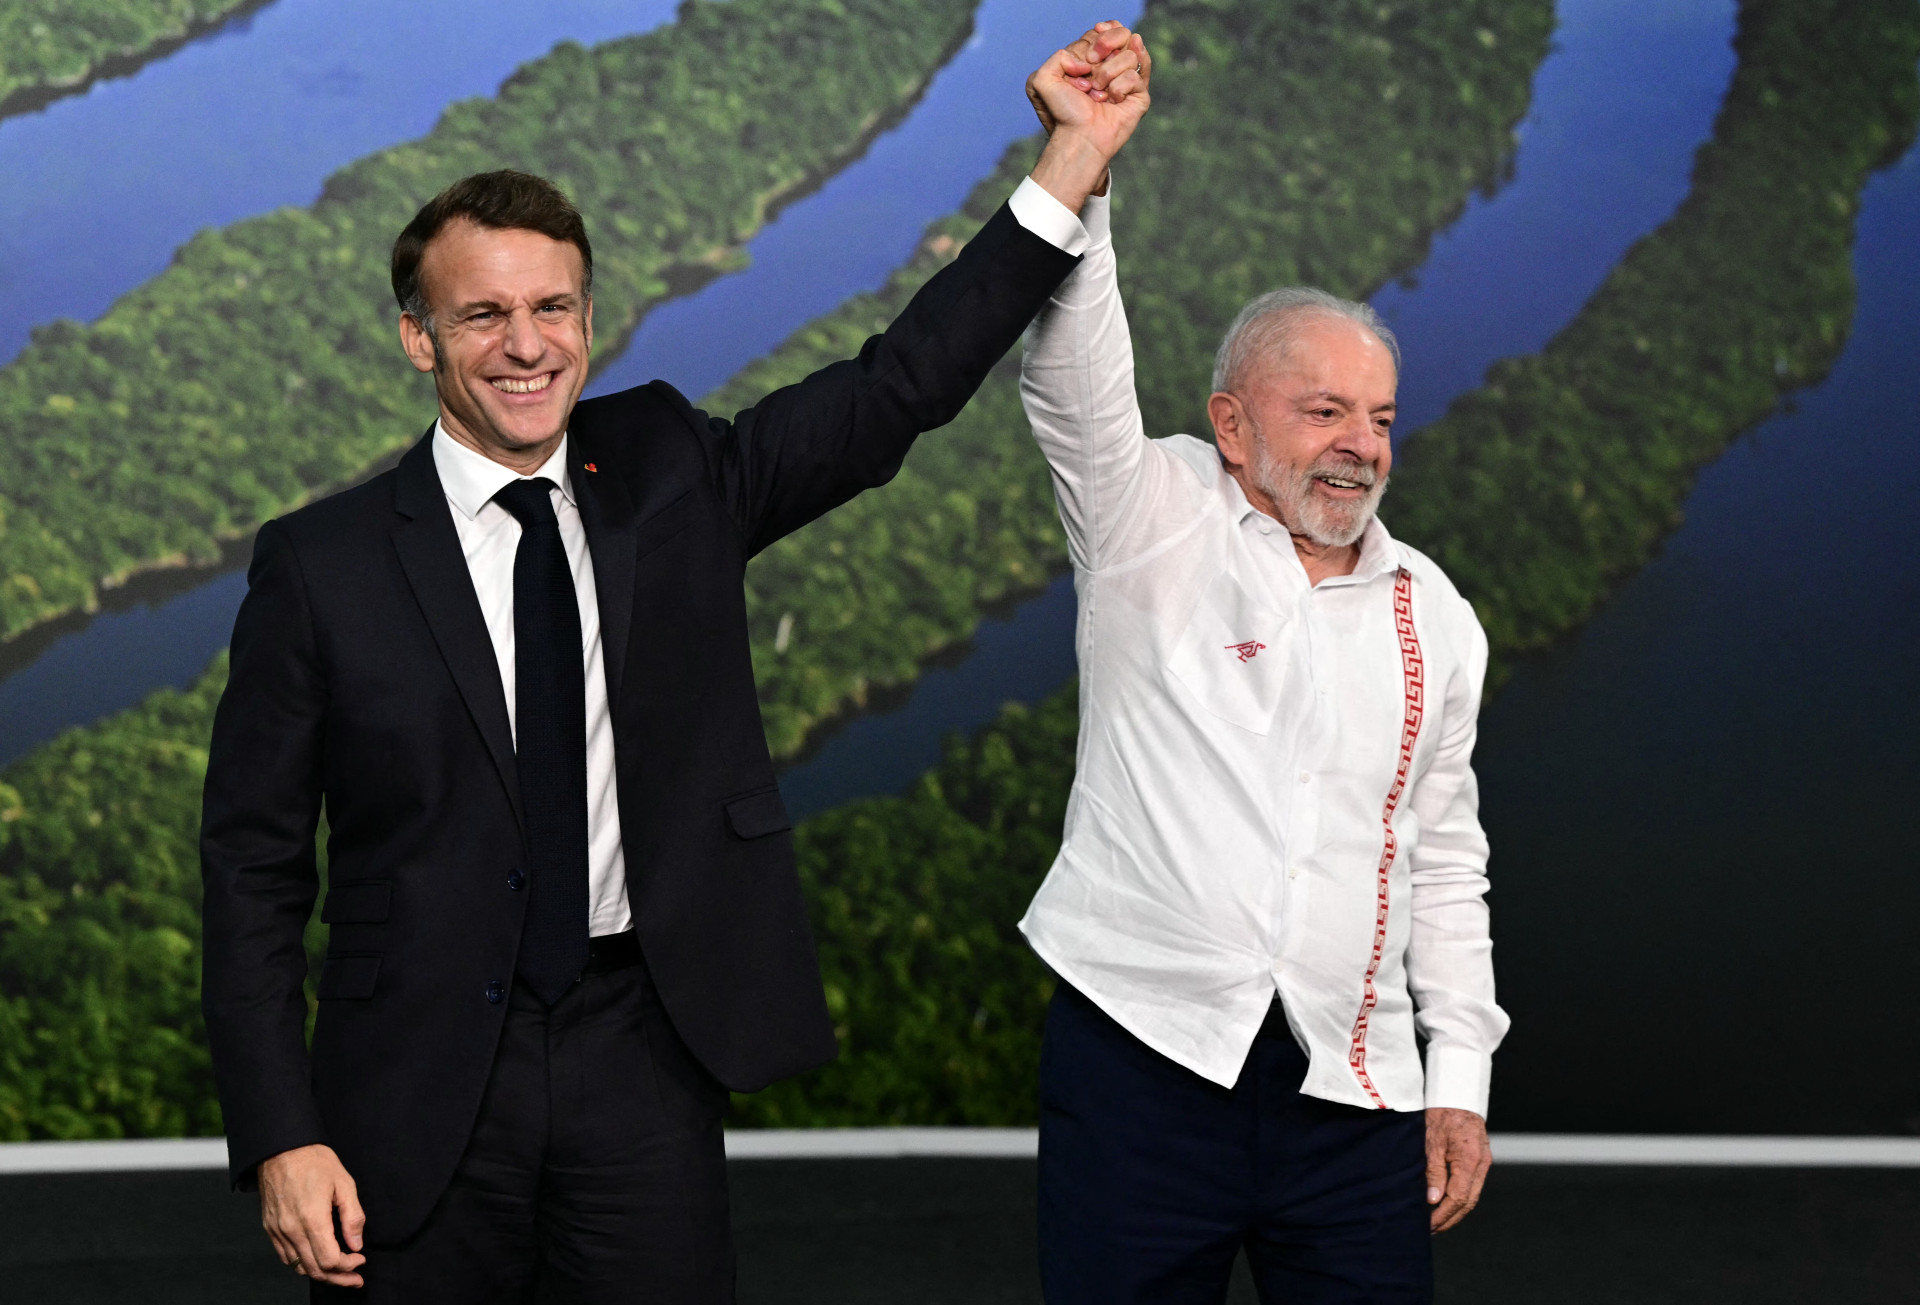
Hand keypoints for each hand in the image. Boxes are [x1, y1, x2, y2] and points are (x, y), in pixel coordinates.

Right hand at [259, 1143, 367, 1286]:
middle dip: (338, 1278)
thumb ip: (353, 1216)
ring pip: (299, 1266)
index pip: (329, 1260)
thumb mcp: (344, 1183)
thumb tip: (356, 1244)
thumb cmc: (314, 1161)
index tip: (360, 1259)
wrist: (281, 1148)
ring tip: (339, 1273)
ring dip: (320, 1274)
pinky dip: (302, 1264)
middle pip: (314, 1269)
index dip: (348, 1266)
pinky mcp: (270, 1227)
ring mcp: (277, 1230)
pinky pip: (285, 1256)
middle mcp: (291, 1229)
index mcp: (312, 1218)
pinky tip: (316, 1260)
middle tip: (355, 1278)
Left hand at [1027, 20, 1152, 210]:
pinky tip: (1113, 101)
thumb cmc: (1062, 113)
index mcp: (1091, 61)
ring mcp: (1127, 80)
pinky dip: (1119, 87)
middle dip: (1106, 44)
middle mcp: (1111, 67)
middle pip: (1123, 32)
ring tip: (1098, 93)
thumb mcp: (1042, 80)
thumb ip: (1058, 56)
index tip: (1088, 52)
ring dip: (1107, 73)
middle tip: (1092, 64)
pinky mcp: (1140, 95)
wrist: (1078, 137)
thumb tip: (1088, 62)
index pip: (1106, 30)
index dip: (1099, 34)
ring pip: (1130, 53)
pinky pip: (1135, 75)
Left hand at [1425, 1107, 1491, 1232]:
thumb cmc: (1441, 1113)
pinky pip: (1471, 1185)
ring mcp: (1483, 1162)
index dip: (1444, 1214)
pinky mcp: (1480, 1159)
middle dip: (1450, 1218)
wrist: (1457, 1093)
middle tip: (1431, 1230)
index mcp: (1470, 1159)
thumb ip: (1434, 1171)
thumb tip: (1433, 1200)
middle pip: (1469, 1201)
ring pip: (1472, 1195)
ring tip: (1436, 1222)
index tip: (1429, 1224)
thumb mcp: (1432, 1141)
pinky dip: (1459, 1198)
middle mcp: (1481, 1164)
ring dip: (1455, 1211)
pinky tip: (1445, 1203)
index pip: (1459, 1197)